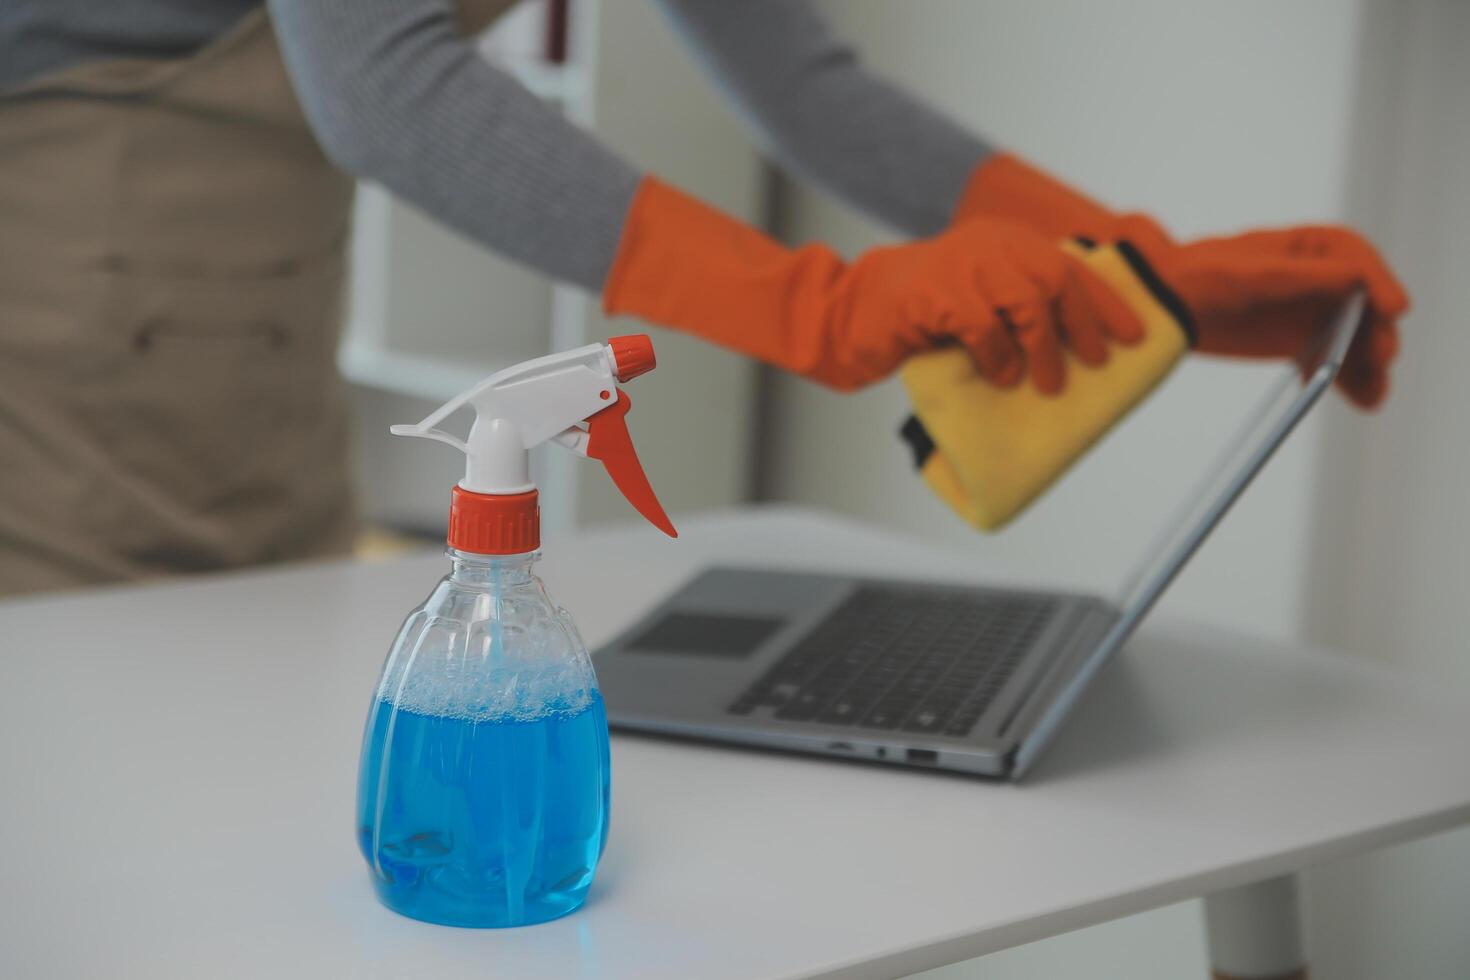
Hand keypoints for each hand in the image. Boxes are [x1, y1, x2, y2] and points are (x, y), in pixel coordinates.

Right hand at [603, 178, 1142, 392]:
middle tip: (1096, 363)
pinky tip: (1000, 377)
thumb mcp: (974, 306)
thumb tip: (1076, 351)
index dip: (1107, 300)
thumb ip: (1016, 310)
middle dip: (1084, 324)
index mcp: (1002, 243)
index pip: (1070, 264)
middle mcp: (987, 245)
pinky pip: (984, 325)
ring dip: (1045, 348)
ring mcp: (959, 266)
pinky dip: (999, 355)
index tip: (1136, 336)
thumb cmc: (914, 322)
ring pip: (1027, 300)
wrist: (845, 318)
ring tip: (1048, 384)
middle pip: (1056, 279)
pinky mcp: (934, 294)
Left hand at [1140, 226, 1408, 407]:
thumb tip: (1356, 278)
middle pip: (1363, 304)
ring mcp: (1308, 311)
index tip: (1395, 308)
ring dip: (1367, 365)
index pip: (1357, 261)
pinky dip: (1347, 380)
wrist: (1161, 306)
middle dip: (1376, 331)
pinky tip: (1361, 399)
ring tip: (1373, 395)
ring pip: (1352, 337)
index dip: (1380, 283)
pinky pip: (1330, 361)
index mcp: (1308, 247)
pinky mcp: (1294, 341)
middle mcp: (1317, 278)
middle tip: (1382, 358)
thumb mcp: (1253, 274)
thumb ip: (1304, 277)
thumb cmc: (1200, 276)